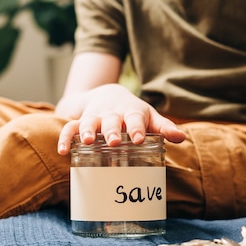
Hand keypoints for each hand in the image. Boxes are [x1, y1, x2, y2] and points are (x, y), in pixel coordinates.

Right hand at [56, 84, 185, 153]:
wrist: (107, 94)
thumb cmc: (132, 112)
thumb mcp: (149, 116)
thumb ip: (164, 127)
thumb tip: (182, 138)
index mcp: (131, 112)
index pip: (135, 118)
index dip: (136, 128)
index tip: (138, 139)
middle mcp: (111, 113)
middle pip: (111, 120)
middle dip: (112, 130)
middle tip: (114, 141)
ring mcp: (94, 117)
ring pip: (88, 122)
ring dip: (86, 131)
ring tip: (86, 142)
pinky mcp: (79, 121)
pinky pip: (69, 128)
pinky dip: (65, 138)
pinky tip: (63, 151)